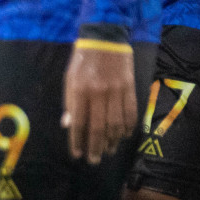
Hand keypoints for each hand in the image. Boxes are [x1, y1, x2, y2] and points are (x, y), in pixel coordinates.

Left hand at [62, 44, 137, 163]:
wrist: (104, 38)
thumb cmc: (82, 60)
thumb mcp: (69, 78)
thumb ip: (70, 103)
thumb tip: (68, 126)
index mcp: (80, 90)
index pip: (79, 122)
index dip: (77, 141)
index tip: (77, 154)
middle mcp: (99, 93)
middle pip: (98, 127)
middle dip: (95, 147)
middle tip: (94, 160)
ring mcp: (116, 91)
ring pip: (116, 124)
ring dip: (112, 141)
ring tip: (108, 151)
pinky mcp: (129, 88)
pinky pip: (130, 113)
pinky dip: (128, 127)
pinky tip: (124, 136)